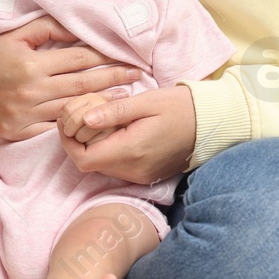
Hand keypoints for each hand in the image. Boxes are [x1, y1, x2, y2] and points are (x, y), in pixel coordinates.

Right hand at [0, 15, 143, 141]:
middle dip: (113, 79)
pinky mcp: (20, 131)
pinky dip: (75, 125)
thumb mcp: (16, 34)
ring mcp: (26, 114)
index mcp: (32, 64)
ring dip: (101, 104)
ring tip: (125, 98)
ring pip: (73, 109)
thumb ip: (48, 27)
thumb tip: (77, 25)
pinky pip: (53, 130)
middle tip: (137, 74)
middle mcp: (32, 90)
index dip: (105, 56)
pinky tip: (93, 120)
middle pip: (83, 85)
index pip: (78, 59)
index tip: (127, 55)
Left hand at [58, 85, 195, 184]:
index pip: (83, 159)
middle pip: (89, 163)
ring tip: (101, 117)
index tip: (70, 119)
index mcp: (131, 151)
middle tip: (85, 112)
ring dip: (93, 143)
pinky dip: (107, 149)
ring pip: (101, 165)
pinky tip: (115, 129)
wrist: (210, 123)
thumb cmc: (178, 107)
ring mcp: (140, 176)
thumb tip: (84, 119)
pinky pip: (115, 166)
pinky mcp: (145, 175)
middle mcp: (133, 170)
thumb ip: (113, 112)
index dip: (68, 141)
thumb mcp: (145, 102)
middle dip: (78, 138)